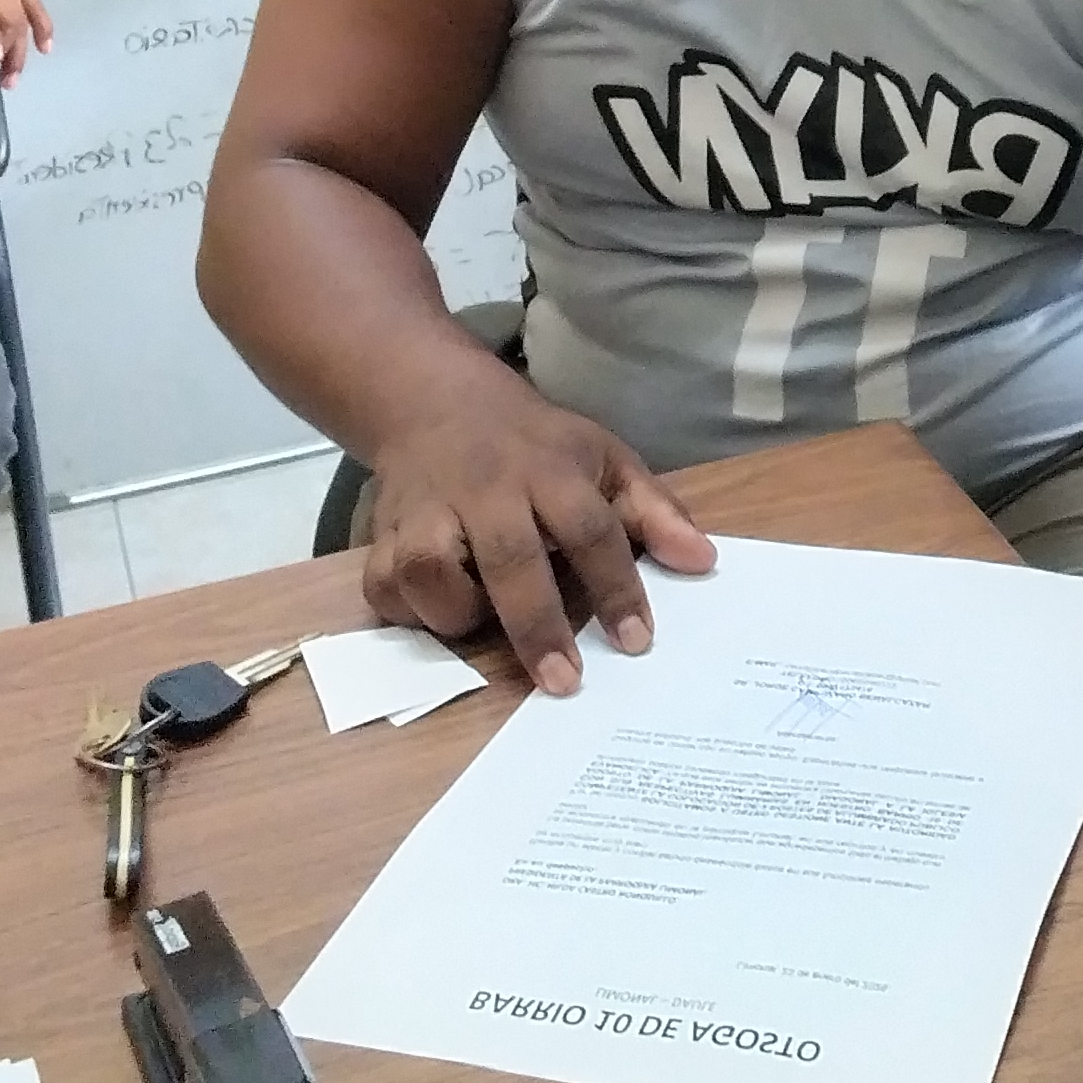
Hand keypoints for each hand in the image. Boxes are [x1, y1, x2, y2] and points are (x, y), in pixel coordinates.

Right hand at [364, 372, 717, 695]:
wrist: (433, 400)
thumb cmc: (533, 444)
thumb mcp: (603, 458)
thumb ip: (654, 513)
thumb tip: (703, 562)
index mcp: (548, 467)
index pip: (589, 527)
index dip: (616, 587)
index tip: (637, 642)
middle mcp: (485, 488)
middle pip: (510, 557)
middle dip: (538, 624)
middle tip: (564, 682)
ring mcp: (425, 509)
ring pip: (428, 570)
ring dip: (455, 611)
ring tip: (483, 623)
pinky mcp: (379, 533)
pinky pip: (383, 587)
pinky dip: (406, 611)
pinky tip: (434, 610)